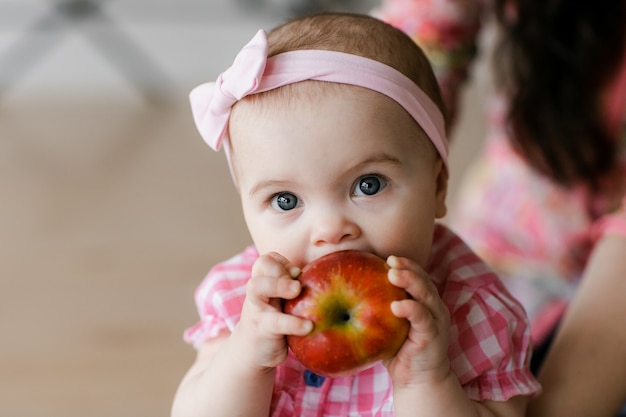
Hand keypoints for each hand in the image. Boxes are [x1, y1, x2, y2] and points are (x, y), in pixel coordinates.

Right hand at [232, 252, 312, 370]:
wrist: (252, 353)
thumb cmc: (276, 324)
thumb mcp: (284, 304)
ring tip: (297, 290)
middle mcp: (258, 290)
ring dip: (279, 284)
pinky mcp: (261, 329)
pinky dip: (293, 322)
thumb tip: (333, 279)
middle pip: (262, 264)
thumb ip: (298, 291)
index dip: (284, 262)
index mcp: (265, 281)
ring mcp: (257, 308)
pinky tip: (309, 326)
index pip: (270, 258)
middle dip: (280, 268)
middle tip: (297, 283)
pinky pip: (275, 322)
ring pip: (258, 286)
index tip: (298, 274)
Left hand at [383, 255, 450, 386]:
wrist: (418, 381)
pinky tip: (397, 305)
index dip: (406, 265)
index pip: (418, 276)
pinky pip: (423, 319)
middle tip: (391, 260)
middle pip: (423, 280)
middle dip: (408, 268)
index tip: (389, 258)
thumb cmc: (399, 351)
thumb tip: (347, 292)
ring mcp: (436, 321)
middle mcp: (434, 308)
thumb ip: (379, 308)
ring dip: (410, 282)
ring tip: (393, 274)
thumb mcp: (389, 325)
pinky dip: (411, 309)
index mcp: (424, 302)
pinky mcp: (432, 336)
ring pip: (426, 295)